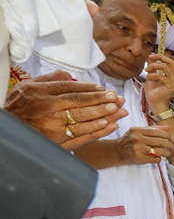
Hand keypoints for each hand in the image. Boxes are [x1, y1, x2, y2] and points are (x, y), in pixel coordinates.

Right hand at [4, 71, 126, 149]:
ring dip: (103, 115)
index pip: (70, 90)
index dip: (89, 89)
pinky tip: (110, 126)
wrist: (8, 131)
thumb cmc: (18, 107)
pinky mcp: (58, 143)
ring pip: (83, 120)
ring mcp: (54, 128)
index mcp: (41, 94)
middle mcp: (48, 111)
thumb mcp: (27, 87)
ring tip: (118, 110)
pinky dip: (97, 132)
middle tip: (116, 98)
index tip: (103, 89)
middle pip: (79, 104)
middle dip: (100, 101)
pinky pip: (82, 137)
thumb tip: (69, 75)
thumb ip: (49, 80)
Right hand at [115, 126, 173, 164]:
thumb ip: (153, 129)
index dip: (167, 135)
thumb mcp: (138, 131)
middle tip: (172, 146)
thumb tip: (168, 128)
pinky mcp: (139, 158)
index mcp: (137, 130)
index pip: (157, 132)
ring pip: (159, 151)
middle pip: (160, 141)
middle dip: (169, 144)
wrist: (116, 151)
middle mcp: (137, 139)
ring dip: (166, 153)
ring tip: (168, 153)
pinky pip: (155, 159)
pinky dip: (159, 159)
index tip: (171, 138)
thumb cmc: (129, 140)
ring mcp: (138, 149)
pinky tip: (158, 157)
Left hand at [143, 54, 173, 113]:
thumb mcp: (151, 77)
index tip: (151, 56)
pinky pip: (160, 76)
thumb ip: (152, 68)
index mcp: (172, 77)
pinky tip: (148, 79)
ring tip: (147, 70)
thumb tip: (150, 57)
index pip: (170, 62)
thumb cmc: (154, 94)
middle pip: (171, 62)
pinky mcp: (170, 87)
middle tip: (150, 58)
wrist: (155, 106)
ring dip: (154, 66)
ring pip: (165, 67)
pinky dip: (152, 75)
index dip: (161, 57)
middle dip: (160, 58)